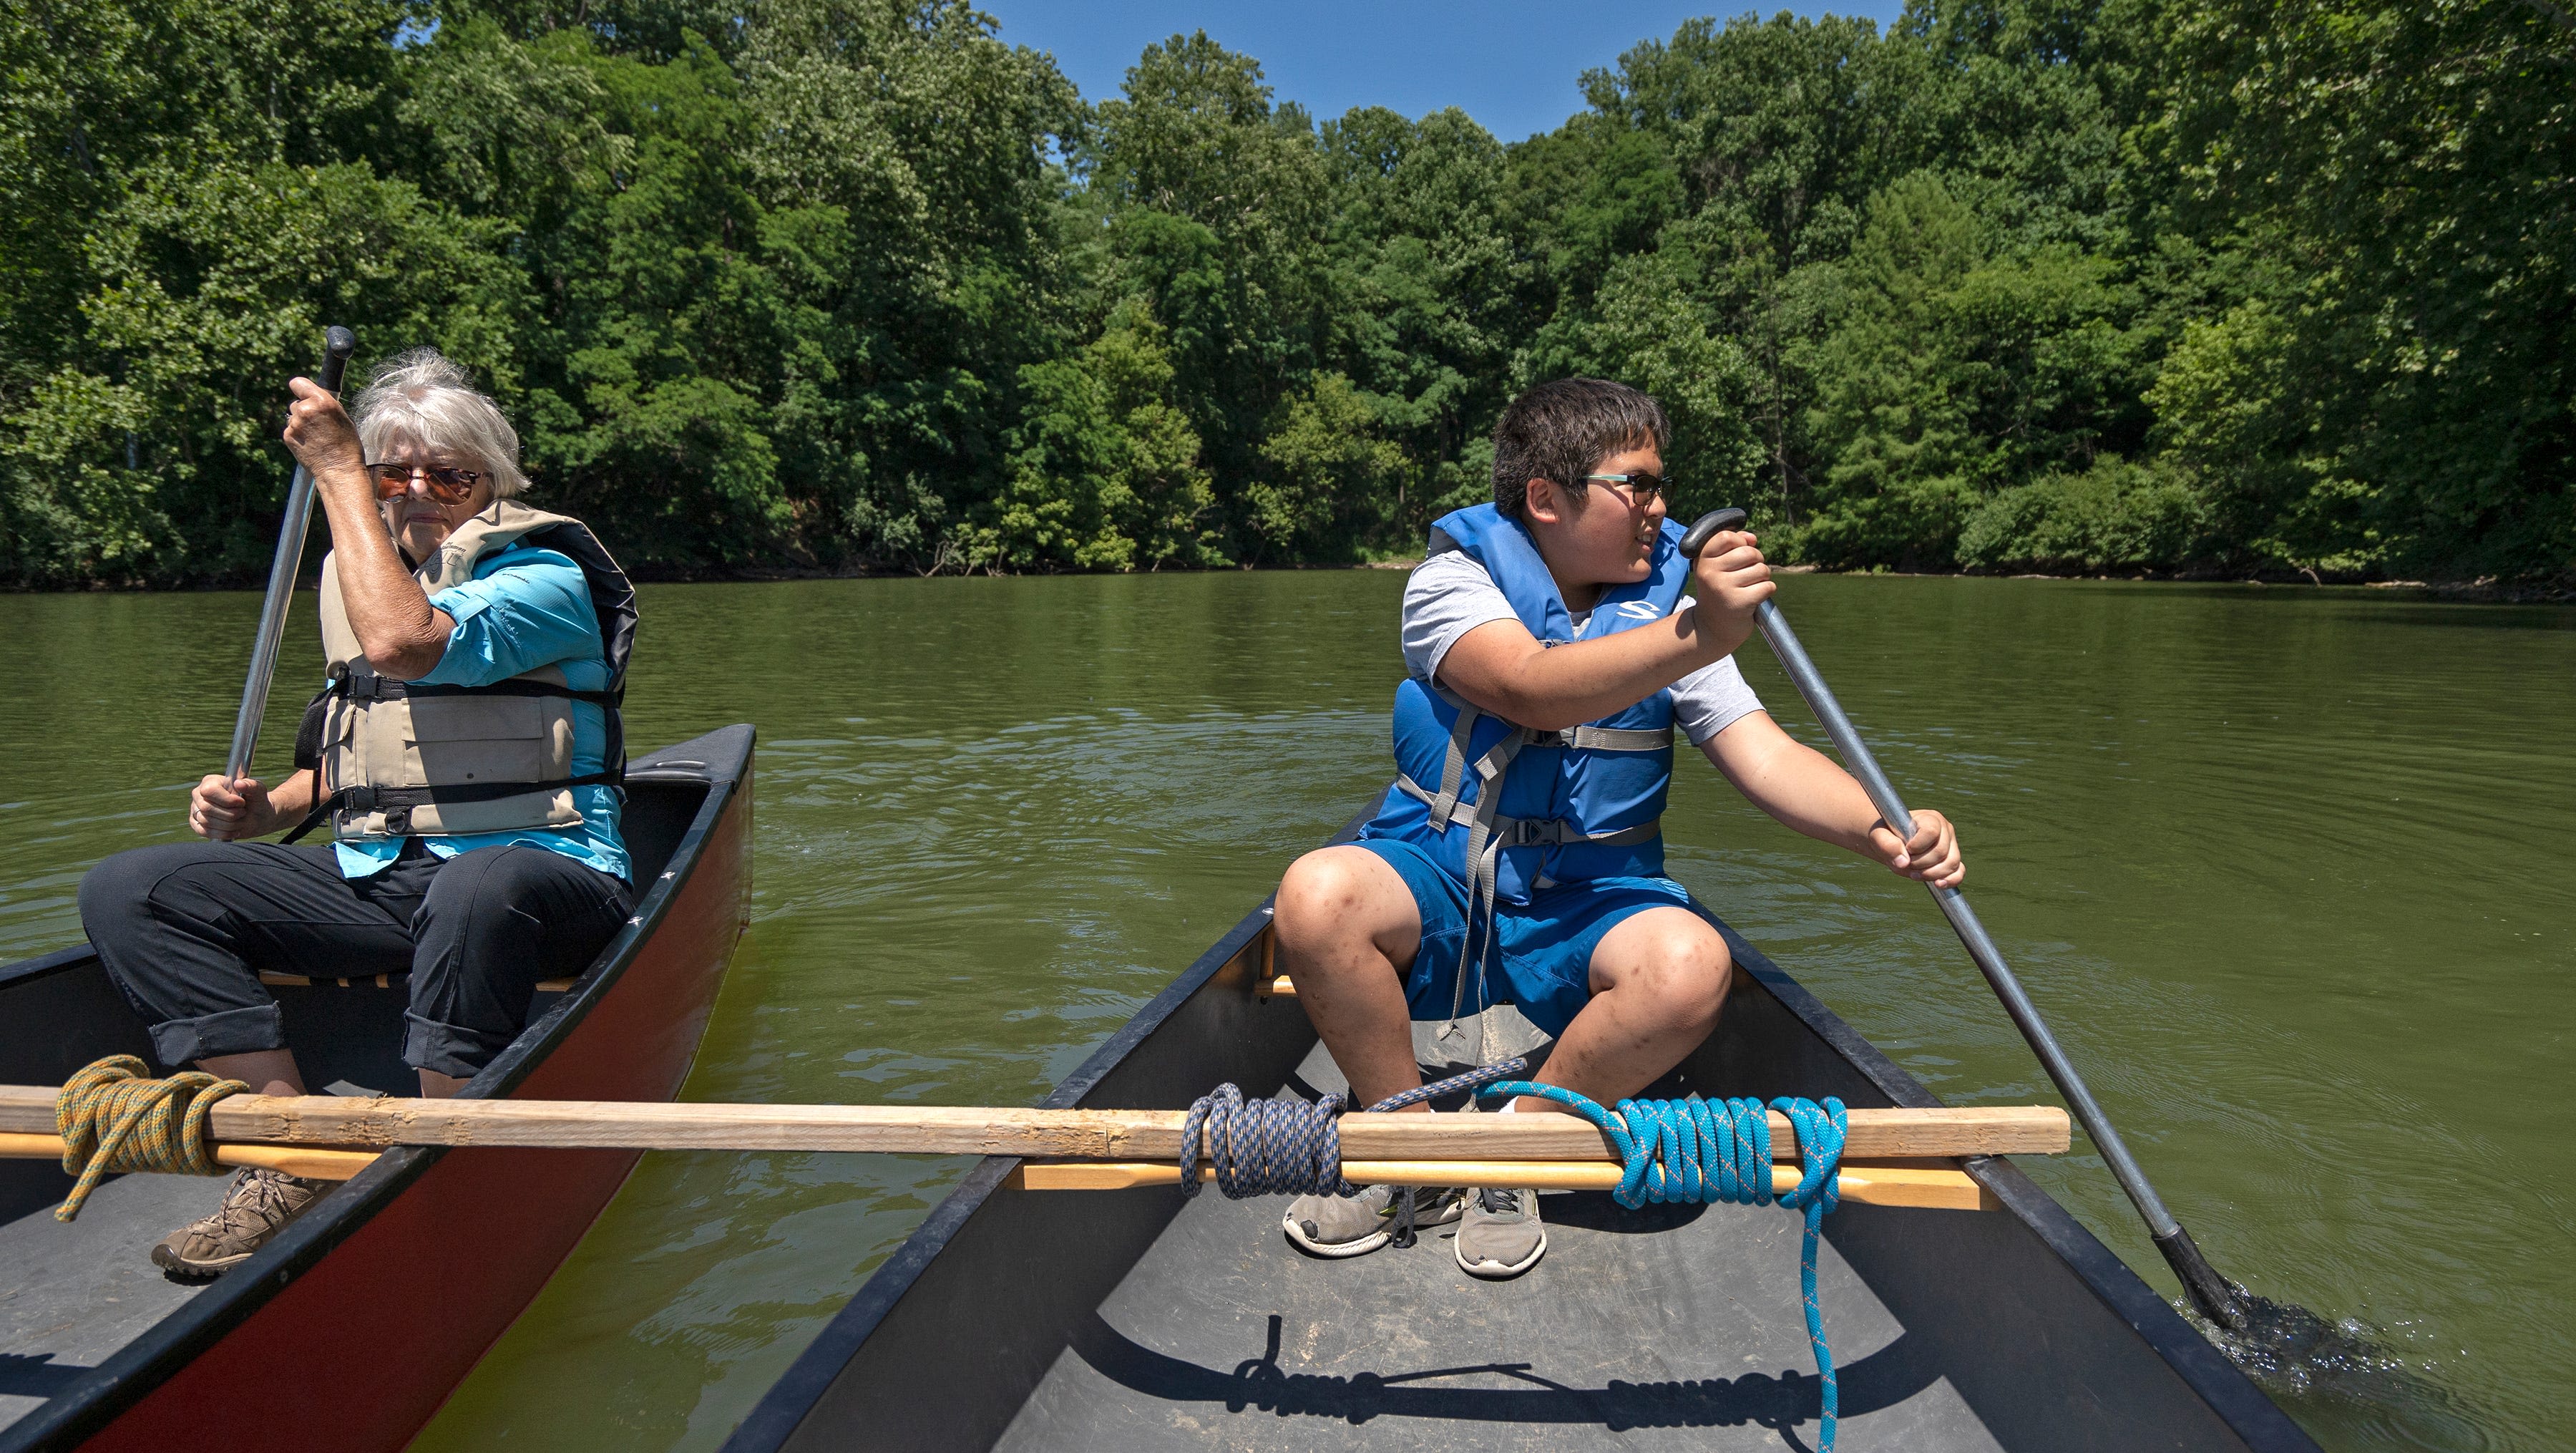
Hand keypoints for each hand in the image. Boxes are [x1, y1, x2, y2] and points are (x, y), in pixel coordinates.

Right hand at [190, 774, 276, 840]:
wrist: (257, 817)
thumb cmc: (256, 800)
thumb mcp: (259, 790)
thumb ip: (252, 785)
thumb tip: (239, 784)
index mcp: (211, 781)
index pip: (209, 791)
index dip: (226, 800)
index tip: (242, 803)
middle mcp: (199, 795)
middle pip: (207, 808)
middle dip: (230, 814)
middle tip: (243, 812)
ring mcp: (196, 810)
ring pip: (206, 821)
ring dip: (229, 825)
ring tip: (240, 821)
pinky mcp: (197, 824)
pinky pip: (205, 832)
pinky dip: (223, 833)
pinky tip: (235, 831)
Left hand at [281, 376, 365, 493]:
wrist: (339, 470)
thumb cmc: (347, 446)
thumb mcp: (343, 418)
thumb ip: (325, 406)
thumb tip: (313, 401)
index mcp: (322, 401)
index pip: (298, 383)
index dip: (300, 389)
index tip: (303, 394)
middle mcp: (306, 409)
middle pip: (296, 403)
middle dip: (304, 410)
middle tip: (317, 425)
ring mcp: (294, 424)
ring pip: (293, 417)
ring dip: (301, 424)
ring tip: (316, 437)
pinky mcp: (288, 436)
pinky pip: (291, 430)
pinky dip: (298, 436)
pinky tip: (311, 444)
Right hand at [1687, 529, 1774, 657]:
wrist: (1712, 628)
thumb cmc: (1719, 591)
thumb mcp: (1718, 567)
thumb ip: (1733, 546)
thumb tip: (1751, 538)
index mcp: (1703, 560)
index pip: (1726, 536)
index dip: (1740, 542)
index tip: (1738, 553)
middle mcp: (1710, 573)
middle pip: (1749, 552)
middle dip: (1756, 561)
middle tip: (1748, 574)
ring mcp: (1723, 588)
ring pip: (1761, 569)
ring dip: (1762, 578)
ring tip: (1750, 587)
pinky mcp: (1739, 603)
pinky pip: (1767, 586)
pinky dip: (1767, 591)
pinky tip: (1755, 599)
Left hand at [1867, 808, 1963, 888]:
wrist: (1890, 844)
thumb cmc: (1885, 836)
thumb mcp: (1879, 837)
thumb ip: (1887, 845)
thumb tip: (1903, 862)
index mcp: (1930, 818)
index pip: (1931, 832)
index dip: (1917, 846)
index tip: (1905, 849)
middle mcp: (1945, 830)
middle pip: (1941, 851)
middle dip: (1921, 863)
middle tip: (1906, 864)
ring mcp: (1951, 845)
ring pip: (1951, 863)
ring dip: (1931, 874)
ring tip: (1914, 874)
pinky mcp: (1952, 860)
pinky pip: (1959, 871)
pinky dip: (1951, 880)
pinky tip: (1938, 884)